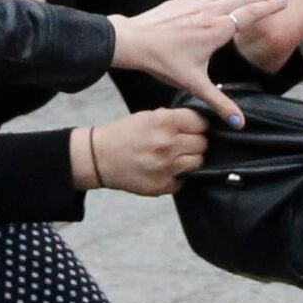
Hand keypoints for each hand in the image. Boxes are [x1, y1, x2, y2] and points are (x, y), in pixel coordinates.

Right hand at [85, 107, 208, 196]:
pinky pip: (183, 180)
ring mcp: (166, 167)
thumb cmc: (123, 135)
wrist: (99, 158)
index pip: (201, 123)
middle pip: (203, 143)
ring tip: (175, 157)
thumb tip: (199, 124)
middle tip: (183, 143)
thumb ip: (174, 119)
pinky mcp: (162, 186)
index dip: (199, 125)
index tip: (195, 128)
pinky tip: (164, 169)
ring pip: (198, 162)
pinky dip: (177, 176)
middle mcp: (168, 144)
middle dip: (195, 142)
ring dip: (190, 159)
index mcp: (165, 122)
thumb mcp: (148, 116)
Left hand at [107, 0, 259, 122]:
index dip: (269, 8)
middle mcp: (209, 12)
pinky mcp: (183, 1)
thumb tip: (239, 122)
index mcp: (217, 30)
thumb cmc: (162, 61)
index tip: (283, 3)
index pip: (250, 14)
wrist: (133, 41)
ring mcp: (195, 4)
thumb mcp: (194, 84)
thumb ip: (219, 103)